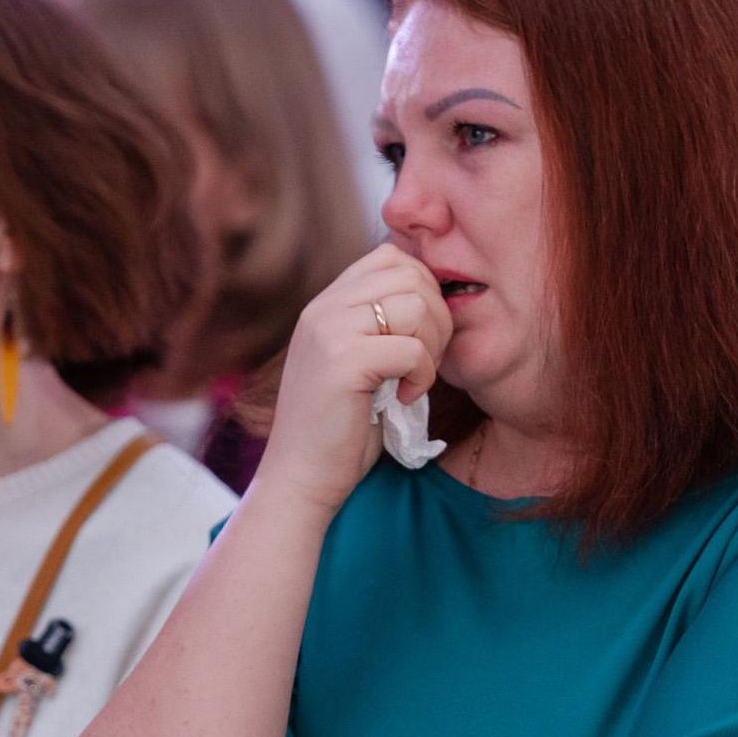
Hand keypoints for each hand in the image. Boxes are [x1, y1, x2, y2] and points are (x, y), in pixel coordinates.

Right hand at [256, 245, 452, 516]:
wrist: (300, 478)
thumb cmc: (339, 428)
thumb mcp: (358, 361)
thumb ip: (381, 324)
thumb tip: (435, 296)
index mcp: (327, 303)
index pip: (392, 258)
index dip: (424, 291)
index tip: (421, 338)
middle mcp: (323, 308)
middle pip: (410, 274)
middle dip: (437, 317)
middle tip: (426, 361)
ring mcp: (329, 331)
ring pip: (415, 304)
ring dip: (433, 345)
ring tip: (416, 378)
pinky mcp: (342, 362)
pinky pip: (412, 348)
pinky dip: (423, 376)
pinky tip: (406, 399)